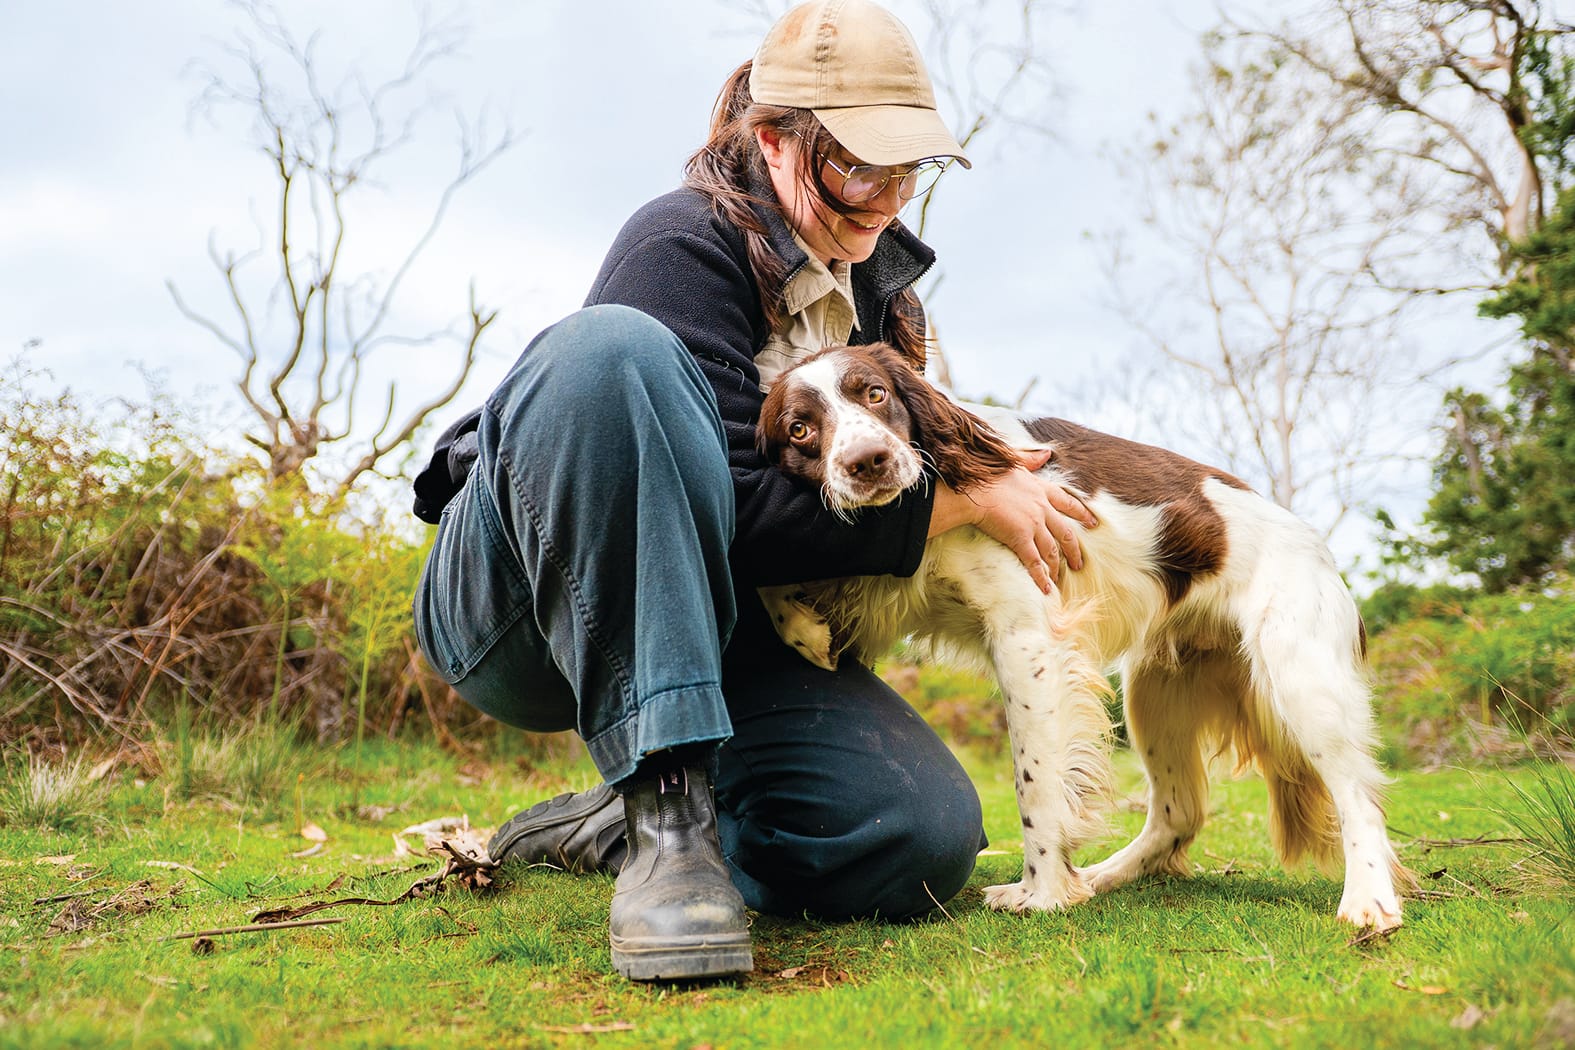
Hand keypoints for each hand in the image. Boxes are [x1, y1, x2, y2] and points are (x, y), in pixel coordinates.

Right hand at [928, 449, 1096, 593]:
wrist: (974, 489)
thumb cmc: (987, 474)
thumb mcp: (1013, 460)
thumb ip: (1031, 459)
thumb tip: (1047, 452)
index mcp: (1041, 489)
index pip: (1067, 502)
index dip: (1081, 513)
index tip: (1093, 523)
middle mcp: (1042, 508)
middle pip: (1065, 533)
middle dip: (1074, 550)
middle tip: (1079, 562)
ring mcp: (1033, 525)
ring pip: (1052, 550)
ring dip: (1056, 567)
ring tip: (1059, 579)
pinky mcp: (1020, 539)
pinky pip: (1034, 562)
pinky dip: (1041, 577)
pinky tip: (1046, 589)